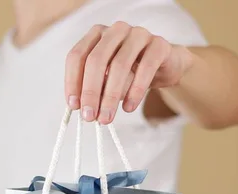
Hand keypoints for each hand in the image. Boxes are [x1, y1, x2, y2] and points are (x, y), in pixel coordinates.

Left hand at [65, 22, 193, 123]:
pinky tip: (128, 108)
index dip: (72, 82)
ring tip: (106, 118)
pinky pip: (145, 68)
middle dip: (90, 92)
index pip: (77, 56)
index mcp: (97, 35)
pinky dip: (135, 91)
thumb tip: (83, 106)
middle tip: (89, 116)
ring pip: (119, 65)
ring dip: (110, 96)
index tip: (74, 106)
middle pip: (96, 60)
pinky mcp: (159, 44)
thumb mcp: (107, 80)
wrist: (164, 66)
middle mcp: (115, 30)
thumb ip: (94, 88)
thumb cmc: (130, 72)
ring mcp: (138, 34)